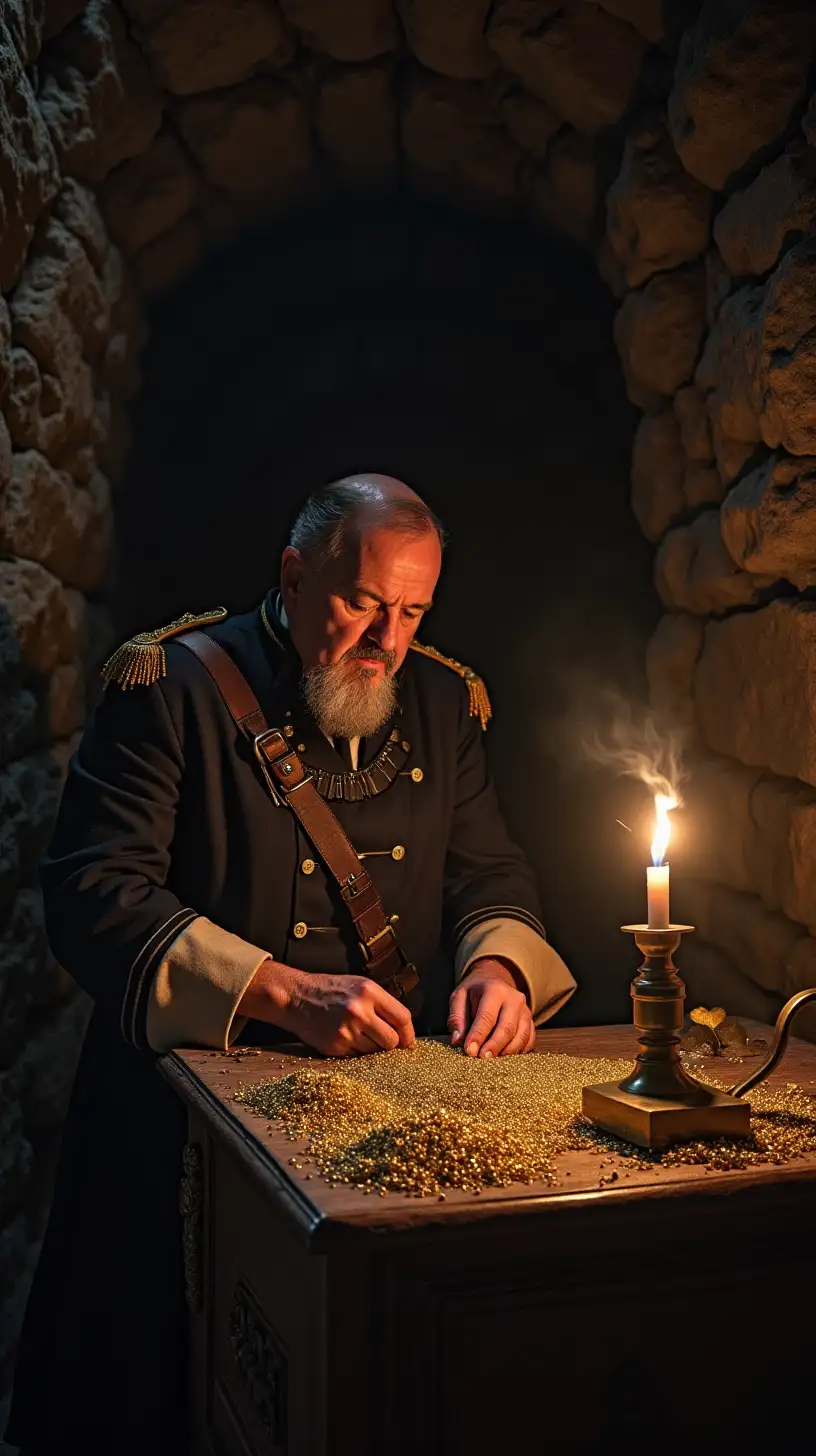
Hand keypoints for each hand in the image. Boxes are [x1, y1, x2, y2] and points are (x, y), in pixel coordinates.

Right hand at [237, 959, 415, 1056]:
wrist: (296, 997)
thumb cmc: (331, 990)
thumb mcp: (360, 985)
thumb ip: (382, 1004)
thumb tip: (404, 1031)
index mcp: (369, 992)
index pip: (402, 1018)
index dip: (408, 1033)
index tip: (407, 1041)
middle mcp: (359, 1011)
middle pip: (392, 1041)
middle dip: (392, 1044)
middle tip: (385, 1042)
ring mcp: (346, 1030)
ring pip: (375, 1052)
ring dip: (373, 1048)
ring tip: (360, 1035)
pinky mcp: (335, 1046)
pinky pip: (358, 1057)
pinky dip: (357, 1052)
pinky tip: (347, 1038)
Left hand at [447, 957, 535, 1058]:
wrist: (494, 979)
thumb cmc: (474, 991)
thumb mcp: (459, 997)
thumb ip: (456, 1018)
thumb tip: (458, 1040)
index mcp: (494, 990)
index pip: (487, 1017)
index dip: (478, 1036)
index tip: (469, 1051)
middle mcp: (514, 999)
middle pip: (507, 1028)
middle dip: (494, 1046)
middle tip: (481, 1058)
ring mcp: (525, 1010)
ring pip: (521, 1036)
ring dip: (507, 1051)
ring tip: (492, 1060)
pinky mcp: (530, 1021)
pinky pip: (529, 1040)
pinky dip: (519, 1051)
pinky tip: (505, 1057)